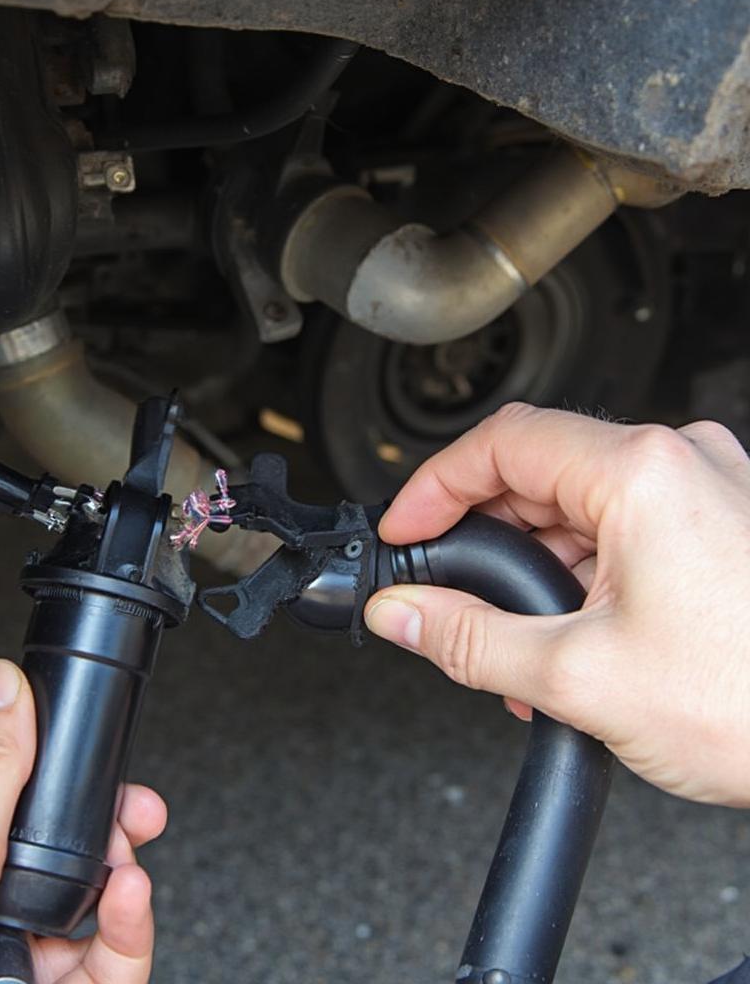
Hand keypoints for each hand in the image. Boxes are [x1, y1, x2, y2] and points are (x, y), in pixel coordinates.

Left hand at [0, 660, 165, 982]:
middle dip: (101, 822)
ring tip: (130, 856)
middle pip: (51, 855)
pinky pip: (98, 970)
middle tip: (131, 802)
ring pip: (84, 915)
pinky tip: (129, 896)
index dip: (15, 748)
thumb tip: (3, 684)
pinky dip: (127, 932)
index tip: (43, 713)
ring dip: (121, 876)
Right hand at [365, 402, 749, 805]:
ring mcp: (705, 491)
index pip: (499, 443)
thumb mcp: (581, 677)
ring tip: (516, 647)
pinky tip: (567, 639)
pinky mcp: (719, 526)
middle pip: (536, 474)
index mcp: (642, 473)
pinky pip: (623, 530)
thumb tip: (402, 614)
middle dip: (482, 540)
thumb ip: (468, 639)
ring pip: (578, 507)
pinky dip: (580, 576)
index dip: (433, 486)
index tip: (406, 530)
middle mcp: (679, 464)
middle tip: (447, 597)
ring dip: (531, 569)